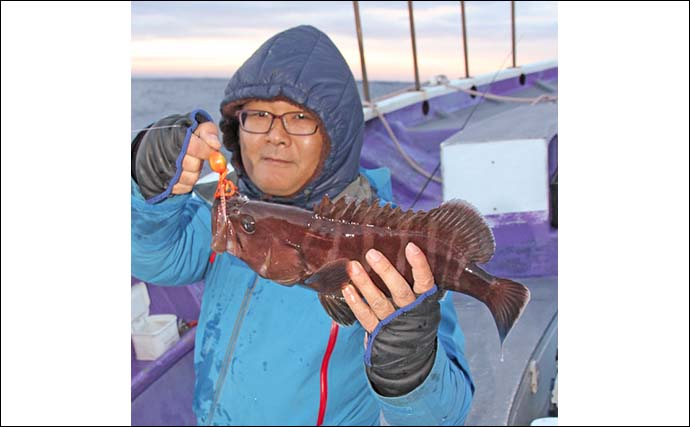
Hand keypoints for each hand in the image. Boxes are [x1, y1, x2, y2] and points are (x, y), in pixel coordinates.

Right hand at [133, 110, 218, 200]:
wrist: (153, 145)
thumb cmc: (179, 134)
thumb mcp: (195, 126)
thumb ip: (208, 131)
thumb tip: (215, 145)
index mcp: (173, 136)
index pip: (195, 147)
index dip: (207, 151)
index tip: (212, 151)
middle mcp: (165, 153)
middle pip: (193, 165)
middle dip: (199, 162)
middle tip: (196, 157)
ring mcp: (162, 169)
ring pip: (189, 179)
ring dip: (194, 173)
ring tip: (188, 164)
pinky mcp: (162, 183)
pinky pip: (183, 188)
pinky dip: (187, 182)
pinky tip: (183, 172)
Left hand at [342, 241, 442, 396]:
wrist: (412, 356)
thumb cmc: (415, 319)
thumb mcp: (423, 303)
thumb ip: (416, 284)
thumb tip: (403, 252)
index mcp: (424, 302)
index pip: (425, 281)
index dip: (419, 265)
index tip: (410, 247)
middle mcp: (410, 312)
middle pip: (399, 290)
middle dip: (385, 271)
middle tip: (371, 253)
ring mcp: (393, 323)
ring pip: (378, 302)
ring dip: (365, 283)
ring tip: (353, 266)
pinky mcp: (378, 332)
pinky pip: (365, 316)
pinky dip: (355, 302)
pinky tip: (347, 288)